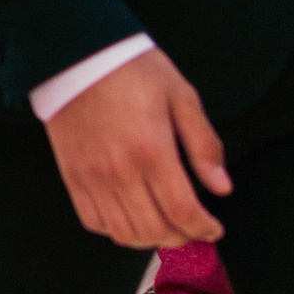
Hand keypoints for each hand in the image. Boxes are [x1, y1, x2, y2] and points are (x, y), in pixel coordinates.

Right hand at [44, 49, 229, 247]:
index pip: (183, 212)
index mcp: (151, 150)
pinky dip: (115, 229)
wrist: (74, 54)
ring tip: (164, 224)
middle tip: (193, 228)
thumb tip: (222, 188)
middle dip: (182, 237)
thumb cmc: (131, 71)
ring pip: (124, 233)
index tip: (214, 228)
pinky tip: (130, 215)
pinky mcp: (71, 175)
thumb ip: (204, 144)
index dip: (205, 228)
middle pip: (155, 230)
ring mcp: (91, 176)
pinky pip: (93, 221)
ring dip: (150, 238)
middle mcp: (119, 170)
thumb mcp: (181, 95)